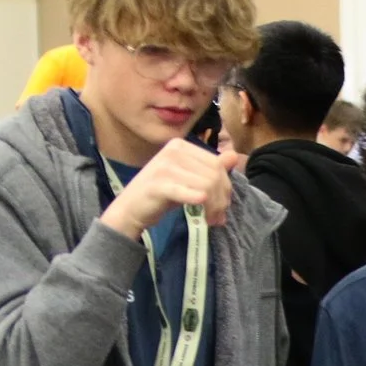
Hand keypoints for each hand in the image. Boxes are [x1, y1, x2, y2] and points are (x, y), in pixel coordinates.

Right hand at [100, 139, 241, 239]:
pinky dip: (199, 202)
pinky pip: (189, 192)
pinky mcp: (158, 184)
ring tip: (210, 220)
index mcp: (181, 146)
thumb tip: (234, 156)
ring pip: (207, 186)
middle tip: (217, 218)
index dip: (226, 188)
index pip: (217, 164)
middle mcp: (173, 151)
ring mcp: (165, 166)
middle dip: (222, 200)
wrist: (131, 208)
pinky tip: (203, 216)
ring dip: (214, 208)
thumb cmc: (162, 194)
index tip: (222, 206)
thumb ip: (211, 168)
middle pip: (215, 175)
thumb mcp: (189, 179)